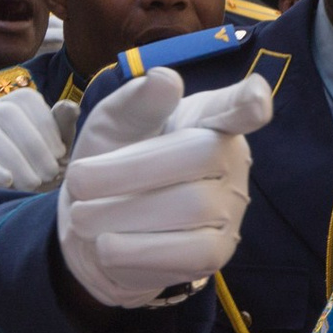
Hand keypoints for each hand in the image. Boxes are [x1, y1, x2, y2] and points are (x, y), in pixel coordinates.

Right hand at [0, 87, 70, 191]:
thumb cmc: (30, 178)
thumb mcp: (52, 156)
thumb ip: (62, 130)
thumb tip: (70, 106)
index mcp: (9, 108)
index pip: (25, 100)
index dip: (46, 125)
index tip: (61, 155)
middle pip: (5, 113)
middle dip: (32, 145)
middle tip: (49, 176)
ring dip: (12, 157)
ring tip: (31, 184)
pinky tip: (5, 183)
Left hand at [57, 69, 271, 308]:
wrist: (93, 229)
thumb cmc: (112, 161)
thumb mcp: (112, 123)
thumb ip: (136, 101)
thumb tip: (165, 79)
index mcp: (208, 118)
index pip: (236, 106)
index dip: (248, 102)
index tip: (255, 101)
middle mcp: (230, 160)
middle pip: (199, 155)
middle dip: (129, 170)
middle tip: (78, 180)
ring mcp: (230, 208)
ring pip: (192, 207)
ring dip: (123, 213)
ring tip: (82, 216)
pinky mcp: (217, 253)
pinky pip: (189, 253)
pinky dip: (137, 250)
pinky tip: (107, 245)